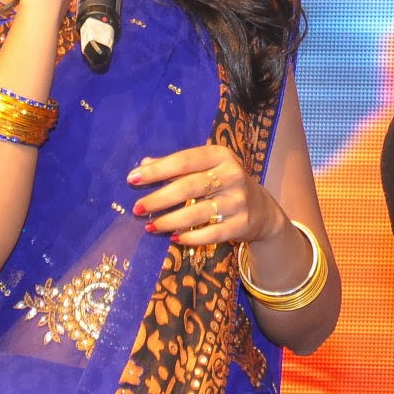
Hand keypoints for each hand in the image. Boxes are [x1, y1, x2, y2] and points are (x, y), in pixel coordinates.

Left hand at [127, 143, 287, 246]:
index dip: (157, 170)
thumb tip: (143, 165)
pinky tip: (174, 238)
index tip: (132, 179)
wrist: (261, 209)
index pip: (184, 160)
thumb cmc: (223, 183)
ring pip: (197, 213)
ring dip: (170, 221)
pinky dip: (191, 237)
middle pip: (189, 187)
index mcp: (221, 155)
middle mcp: (232, 175)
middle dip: (159, 199)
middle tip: (137, 209)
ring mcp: (238, 200)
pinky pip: (211, 234)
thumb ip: (176, 166)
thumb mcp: (205, 168)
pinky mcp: (241, 224)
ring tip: (151, 226)